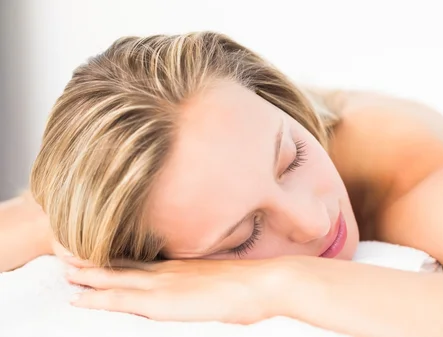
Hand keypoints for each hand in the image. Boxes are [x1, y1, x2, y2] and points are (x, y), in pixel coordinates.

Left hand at [64, 256, 296, 323]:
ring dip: (87, 276)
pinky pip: (122, 300)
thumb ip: (207, 278)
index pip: (141, 260)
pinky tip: (79, 299)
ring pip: (115, 279)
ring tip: (63, 271)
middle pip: (122, 265)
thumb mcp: (226, 275)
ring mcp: (164, 284)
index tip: (95, 251)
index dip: (116, 257)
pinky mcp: (164, 301)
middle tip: (65, 253)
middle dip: (93, 261)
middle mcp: (168, 270)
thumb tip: (203, 283)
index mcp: (182, 265)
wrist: (267, 282)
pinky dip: (98, 299)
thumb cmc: (255, 282)